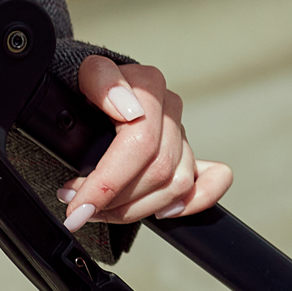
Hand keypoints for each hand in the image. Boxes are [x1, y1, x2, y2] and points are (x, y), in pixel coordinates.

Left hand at [56, 55, 232, 230]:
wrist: (85, 96)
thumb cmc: (82, 92)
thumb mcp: (81, 78)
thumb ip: (102, 82)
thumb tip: (128, 111)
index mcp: (149, 85)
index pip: (140, 142)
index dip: (107, 182)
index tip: (75, 205)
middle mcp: (169, 107)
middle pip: (158, 169)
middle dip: (114, 199)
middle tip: (78, 209)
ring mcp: (182, 132)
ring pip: (177, 184)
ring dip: (137, 208)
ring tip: (100, 210)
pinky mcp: (191, 153)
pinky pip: (215, 178)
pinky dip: (197, 200)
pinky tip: (163, 211)